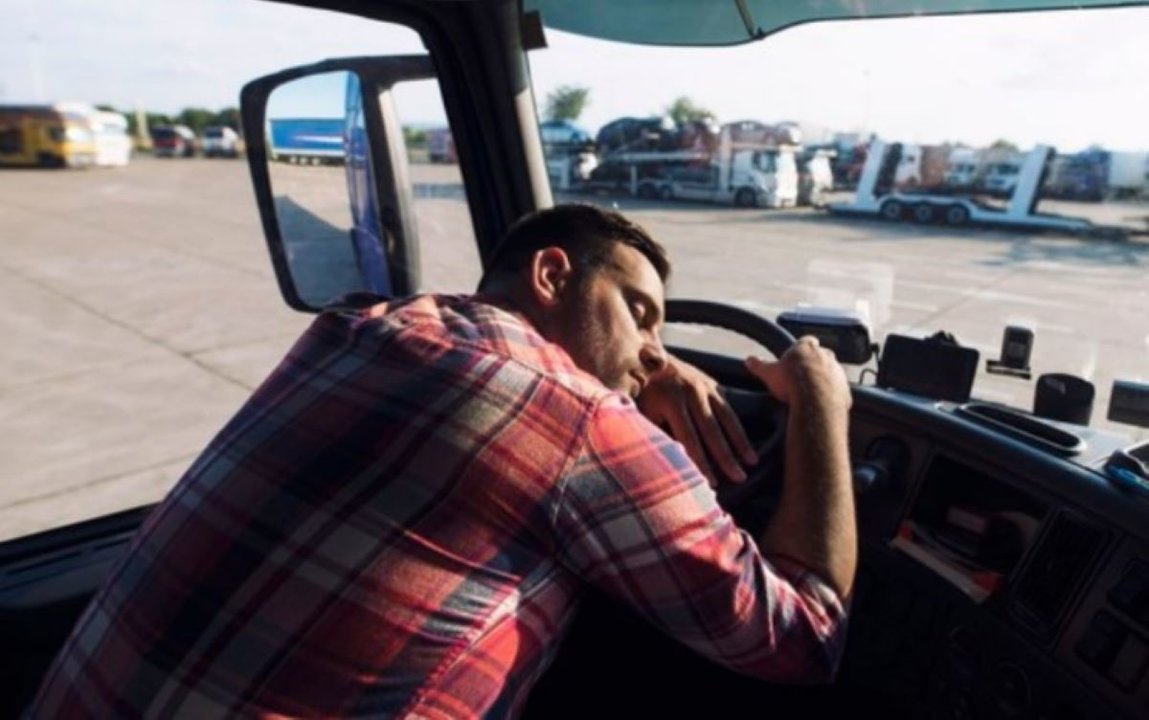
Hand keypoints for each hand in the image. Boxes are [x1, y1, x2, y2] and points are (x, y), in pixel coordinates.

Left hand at [637, 356, 757, 485]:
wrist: (642, 355)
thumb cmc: (637, 394)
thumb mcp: (640, 412)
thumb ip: (653, 434)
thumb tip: (670, 461)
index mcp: (670, 399)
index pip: (688, 438)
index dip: (700, 461)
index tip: (710, 483)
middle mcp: (690, 391)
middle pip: (711, 430)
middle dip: (725, 457)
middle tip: (738, 478)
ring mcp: (704, 386)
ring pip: (726, 418)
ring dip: (740, 442)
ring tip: (751, 463)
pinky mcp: (712, 385)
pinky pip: (728, 409)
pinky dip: (738, 428)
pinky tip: (746, 443)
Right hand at [744, 337, 850, 417]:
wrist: (815, 401)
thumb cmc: (791, 383)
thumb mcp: (769, 373)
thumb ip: (759, 365)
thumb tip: (748, 360)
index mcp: (806, 347)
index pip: (806, 341)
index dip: (800, 350)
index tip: (795, 359)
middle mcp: (825, 355)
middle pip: (821, 355)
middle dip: (814, 363)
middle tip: (802, 376)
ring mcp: (838, 371)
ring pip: (832, 371)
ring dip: (824, 379)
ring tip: (812, 392)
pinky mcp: (844, 387)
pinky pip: (839, 389)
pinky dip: (832, 394)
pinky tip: (822, 403)